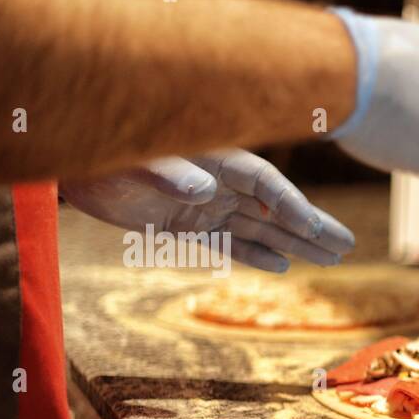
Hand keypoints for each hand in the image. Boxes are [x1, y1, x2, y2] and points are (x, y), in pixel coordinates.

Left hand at [60, 150, 354, 272]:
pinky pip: (230, 243)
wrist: (70, 162)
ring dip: (294, 244)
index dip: (291, 205)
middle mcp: (218, 183)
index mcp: (214, 160)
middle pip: (274, 207)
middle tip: (347, 246)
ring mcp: (205, 205)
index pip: (264, 184)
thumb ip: (172, 171)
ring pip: (260, 228)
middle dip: (311, 227)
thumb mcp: (136, 159)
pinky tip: (281, 266)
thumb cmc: (104, 152)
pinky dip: (254, 254)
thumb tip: (206, 190)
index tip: (314, 227)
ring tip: (330, 260)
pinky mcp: (186, 224)